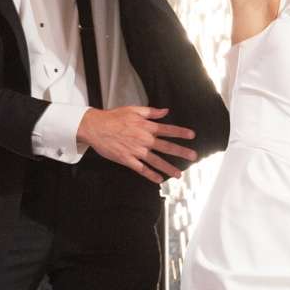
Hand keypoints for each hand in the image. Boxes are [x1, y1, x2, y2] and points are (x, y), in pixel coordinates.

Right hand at [76, 106, 197, 183]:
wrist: (96, 127)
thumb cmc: (113, 117)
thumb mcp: (133, 110)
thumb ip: (151, 112)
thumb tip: (165, 111)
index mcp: (146, 126)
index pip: (167, 129)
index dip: (180, 133)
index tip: (192, 136)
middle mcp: (143, 139)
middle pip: (166, 147)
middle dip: (181, 152)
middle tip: (193, 156)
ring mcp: (136, 151)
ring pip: (156, 161)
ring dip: (168, 167)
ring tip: (179, 174)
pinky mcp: (127, 159)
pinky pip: (141, 169)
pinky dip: (150, 175)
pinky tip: (159, 179)